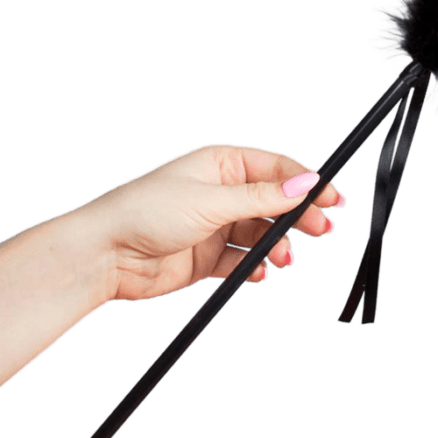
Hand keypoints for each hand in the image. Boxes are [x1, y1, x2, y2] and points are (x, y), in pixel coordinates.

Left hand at [88, 144, 345, 301]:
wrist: (104, 255)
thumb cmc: (147, 211)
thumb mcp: (211, 200)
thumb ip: (262, 197)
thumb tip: (306, 184)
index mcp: (221, 165)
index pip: (276, 169)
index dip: (306, 183)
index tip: (332, 198)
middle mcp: (221, 193)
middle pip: (274, 203)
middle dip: (298, 217)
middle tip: (322, 230)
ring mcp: (215, 225)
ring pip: (261, 233)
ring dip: (277, 245)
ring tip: (285, 258)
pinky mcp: (208, 257)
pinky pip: (242, 261)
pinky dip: (253, 267)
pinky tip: (258, 272)